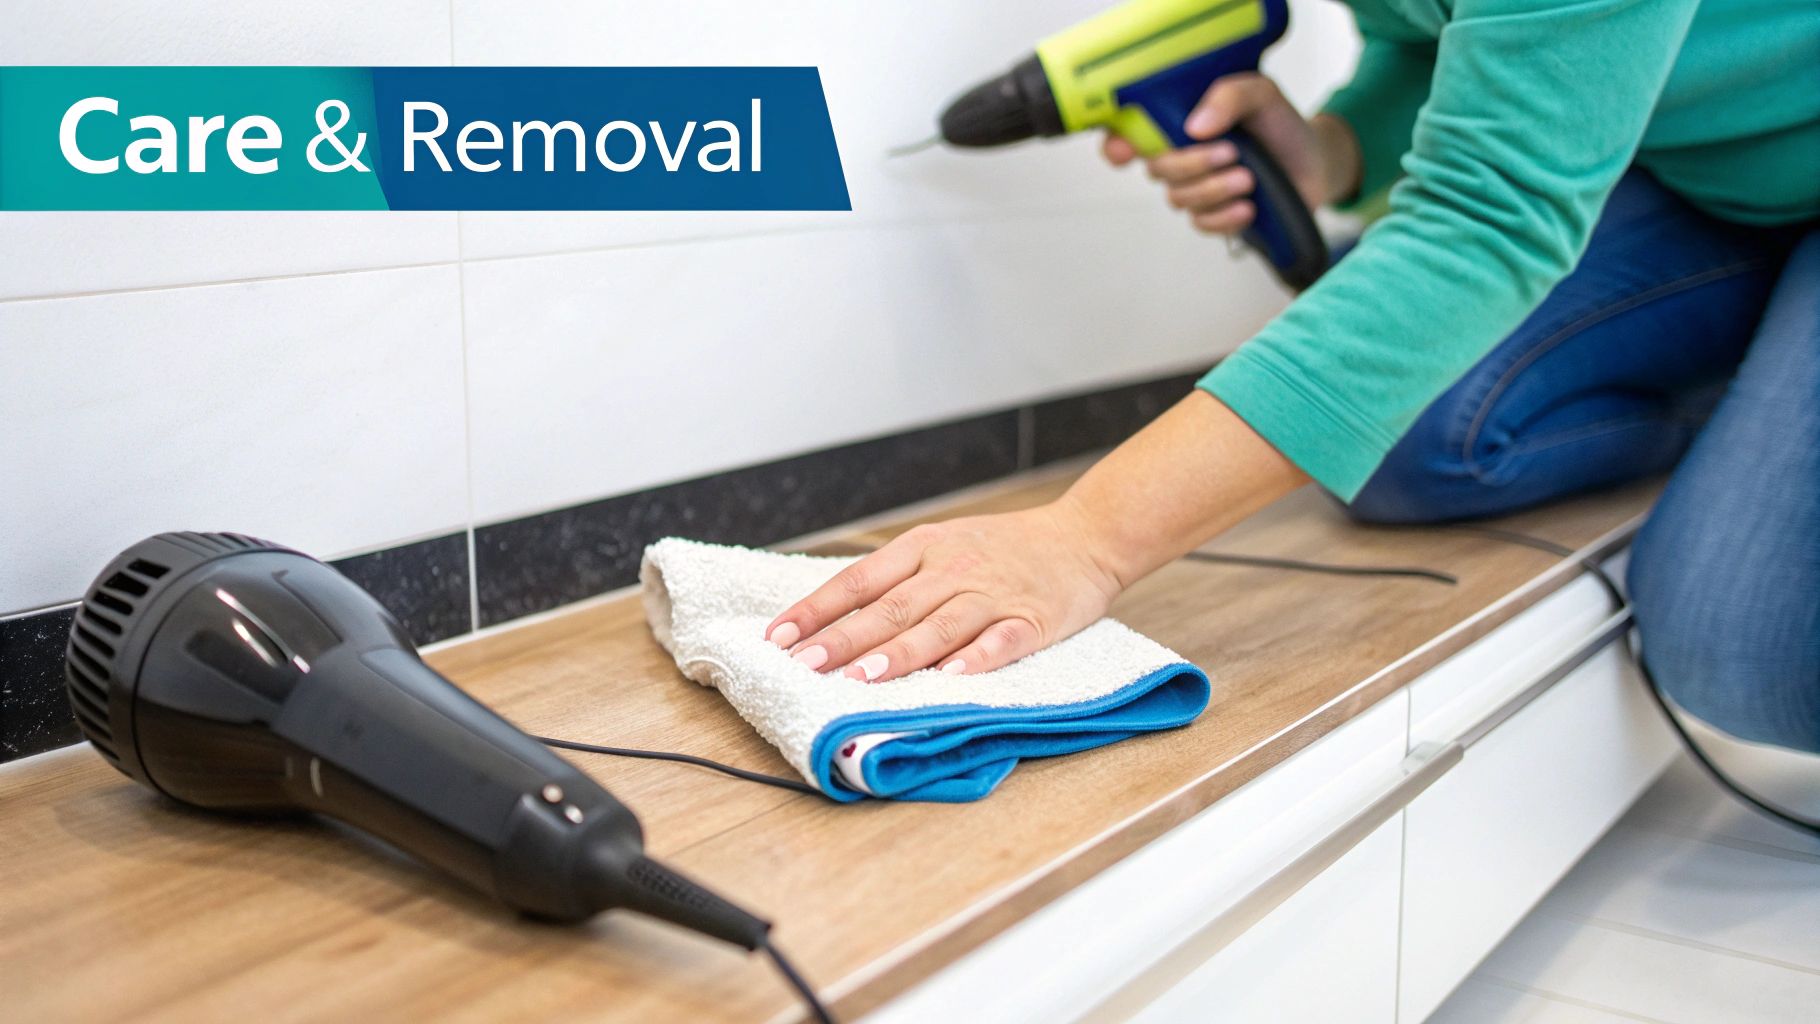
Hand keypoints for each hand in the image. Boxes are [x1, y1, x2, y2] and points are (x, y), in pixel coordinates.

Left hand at [764, 500, 1125, 682]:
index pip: (858, 580)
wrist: (1085, 535)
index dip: (816, 609)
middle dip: (844, 638)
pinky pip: (1001, 641)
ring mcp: (993, 594)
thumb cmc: (1004, 548)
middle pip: (891, 607)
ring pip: (939, 626)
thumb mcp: (943, 546)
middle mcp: (952, 569)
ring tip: (862, 678)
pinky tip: (952, 679)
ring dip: (899, 654)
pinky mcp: (1033, 619)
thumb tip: (833, 622)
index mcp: (923, 549)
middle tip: (805, 665)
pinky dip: (977, 660)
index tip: (778, 637)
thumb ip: (896, 581)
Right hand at [1102, 72, 1350, 235]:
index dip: (1117, 146)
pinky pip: (1201, 225)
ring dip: (1214, 189)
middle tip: (1232, 153)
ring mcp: (1196, 191)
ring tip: (1249, 180)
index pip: (1129, 136)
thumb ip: (1229, 96)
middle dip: (1192, 164)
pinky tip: (1248, 207)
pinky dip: (1224, 218)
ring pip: (1179, 199)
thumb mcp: (1261, 94)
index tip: (1124, 152)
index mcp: (1180, 124)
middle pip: (1157, 170)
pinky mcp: (1215, 219)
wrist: (1314, 162)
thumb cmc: (1280, 125)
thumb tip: (1196, 126)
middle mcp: (1180, 158)